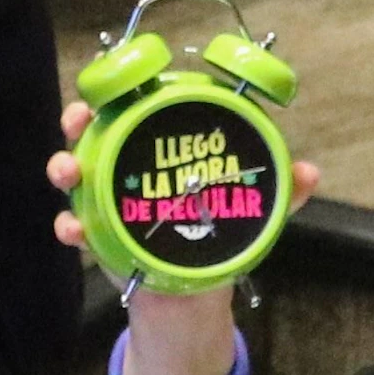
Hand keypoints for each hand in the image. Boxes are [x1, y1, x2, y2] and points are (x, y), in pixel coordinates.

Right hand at [49, 95, 284, 374]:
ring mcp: (107, 198)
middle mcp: (128, 164)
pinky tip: (72, 228)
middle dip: (78, 120)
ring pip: (75, 171)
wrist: (194, 291)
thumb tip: (309, 173)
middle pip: (94, 131)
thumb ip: (282, 191)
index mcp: (162, 147)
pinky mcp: (97, 235)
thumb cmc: (220, 230)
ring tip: (67, 172)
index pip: (135, 107)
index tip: (108, 84)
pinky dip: (68, 225)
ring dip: (64, 166)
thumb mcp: (253, 209)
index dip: (117, 90)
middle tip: (77, 120)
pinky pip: (73, 225)